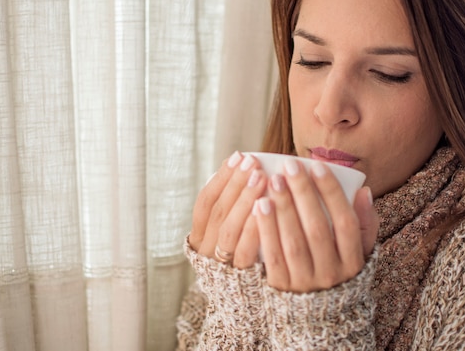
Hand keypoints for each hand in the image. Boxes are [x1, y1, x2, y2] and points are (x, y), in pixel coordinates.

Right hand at [188, 151, 267, 268]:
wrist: (249, 306)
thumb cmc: (244, 255)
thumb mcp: (231, 231)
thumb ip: (234, 206)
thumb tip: (247, 164)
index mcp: (199, 236)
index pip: (205, 202)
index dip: (220, 178)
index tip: (237, 156)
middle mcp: (204, 251)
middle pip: (217, 212)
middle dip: (235, 184)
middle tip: (253, 163)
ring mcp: (220, 266)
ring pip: (228, 228)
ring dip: (244, 200)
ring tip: (262, 178)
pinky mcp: (240, 278)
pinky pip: (244, 250)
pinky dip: (253, 227)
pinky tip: (265, 207)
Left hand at [254, 158, 377, 292]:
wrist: (316, 318)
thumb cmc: (336, 270)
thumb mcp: (358, 252)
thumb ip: (363, 224)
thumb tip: (364, 191)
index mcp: (354, 262)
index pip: (347, 222)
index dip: (332, 193)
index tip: (318, 166)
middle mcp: (332, 274)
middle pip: (318, 229)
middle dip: (303, 194)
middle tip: (289, 166)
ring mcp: (306, 283)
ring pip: (294, 242)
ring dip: (283, 209)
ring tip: (272, 182)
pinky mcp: (281, 288)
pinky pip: (273, 256)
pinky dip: (266, 230)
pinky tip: (259, 206)